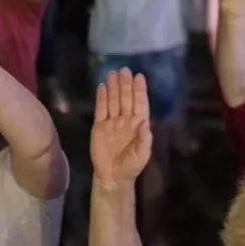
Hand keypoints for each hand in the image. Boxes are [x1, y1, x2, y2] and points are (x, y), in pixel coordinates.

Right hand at [91, 68, 152, 186]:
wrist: (112, 176)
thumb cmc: (131, 166)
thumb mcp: (142, 154)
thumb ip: (144, 139)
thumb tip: (145, 122)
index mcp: (139, 124)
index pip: (140, 103)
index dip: (139, 90)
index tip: (139, 76)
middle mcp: (126, 120)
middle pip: (126, 98)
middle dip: (126, 84)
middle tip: (124, 69)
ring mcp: (112, 122)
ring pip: (113, 100)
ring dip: (114, 87)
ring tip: (113, 73)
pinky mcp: (99, 126)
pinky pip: (101, 109)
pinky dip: (101, 98)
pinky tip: (101, 87)